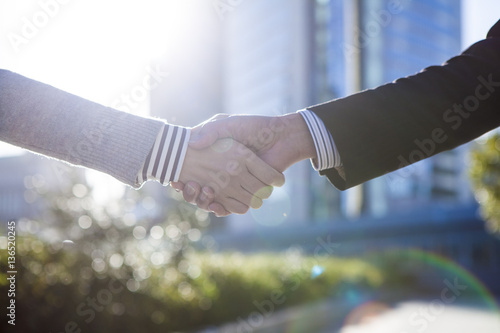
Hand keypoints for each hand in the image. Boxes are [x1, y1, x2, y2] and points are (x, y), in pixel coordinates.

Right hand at [172, 113, 315, 214]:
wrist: (280, 136)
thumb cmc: (253, 127)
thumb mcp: (227, 124)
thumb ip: (211, 131)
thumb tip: (193, 143)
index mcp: (218, 159)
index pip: (193, 174)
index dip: (182, 179)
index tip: (174, 179)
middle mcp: (225, 174)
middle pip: (200, 191)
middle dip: (190, 192)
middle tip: (184, 185)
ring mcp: (236, 184)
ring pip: (213, 201)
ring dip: (204, 201)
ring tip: (199, 191)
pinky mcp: (249, 192)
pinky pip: (232, 207)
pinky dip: (223, 209)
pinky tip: (215, 204)